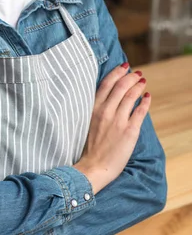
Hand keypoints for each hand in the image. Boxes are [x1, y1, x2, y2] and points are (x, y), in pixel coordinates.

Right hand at [74, 64, 150, 193]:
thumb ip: (97, 110)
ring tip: (143, 81)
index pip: (106, 84)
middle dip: (130, 76)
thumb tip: (108, 99)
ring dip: (138, 86)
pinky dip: (145, 102)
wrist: (93, 167)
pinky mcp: (129, 131)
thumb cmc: (89, 147)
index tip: (124, 67)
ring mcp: (118, 120)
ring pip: (131, 96)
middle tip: (137, 73)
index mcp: (93, 109)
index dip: (116, 73)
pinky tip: (147, 97)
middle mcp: (106, 111)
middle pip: (120, 86)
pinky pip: (140, 111)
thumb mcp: (88, 123)